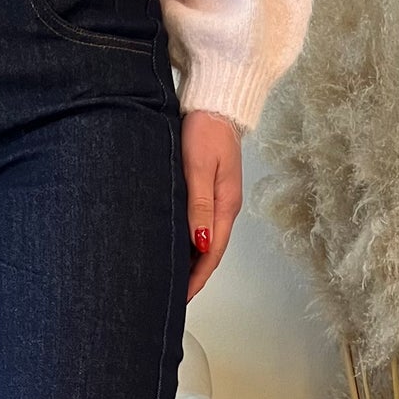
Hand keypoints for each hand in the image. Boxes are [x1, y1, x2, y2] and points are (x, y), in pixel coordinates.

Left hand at [182, 110, 243, 299]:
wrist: (216, 101)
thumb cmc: (206, 129)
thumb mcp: (199, 168)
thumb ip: (199, 205)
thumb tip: (201, 242)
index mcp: (226, 205)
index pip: (212, 253)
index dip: (197, 279)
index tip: (181, 297)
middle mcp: (225, 207)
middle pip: (210, 252)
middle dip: (194, 277)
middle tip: (172, 297)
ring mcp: (219, 199)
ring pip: (205, 241)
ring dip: (191, 262)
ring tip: (172, 280)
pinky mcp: (210, 190)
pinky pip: (201, 226)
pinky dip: (190, 243)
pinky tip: (177, 249)